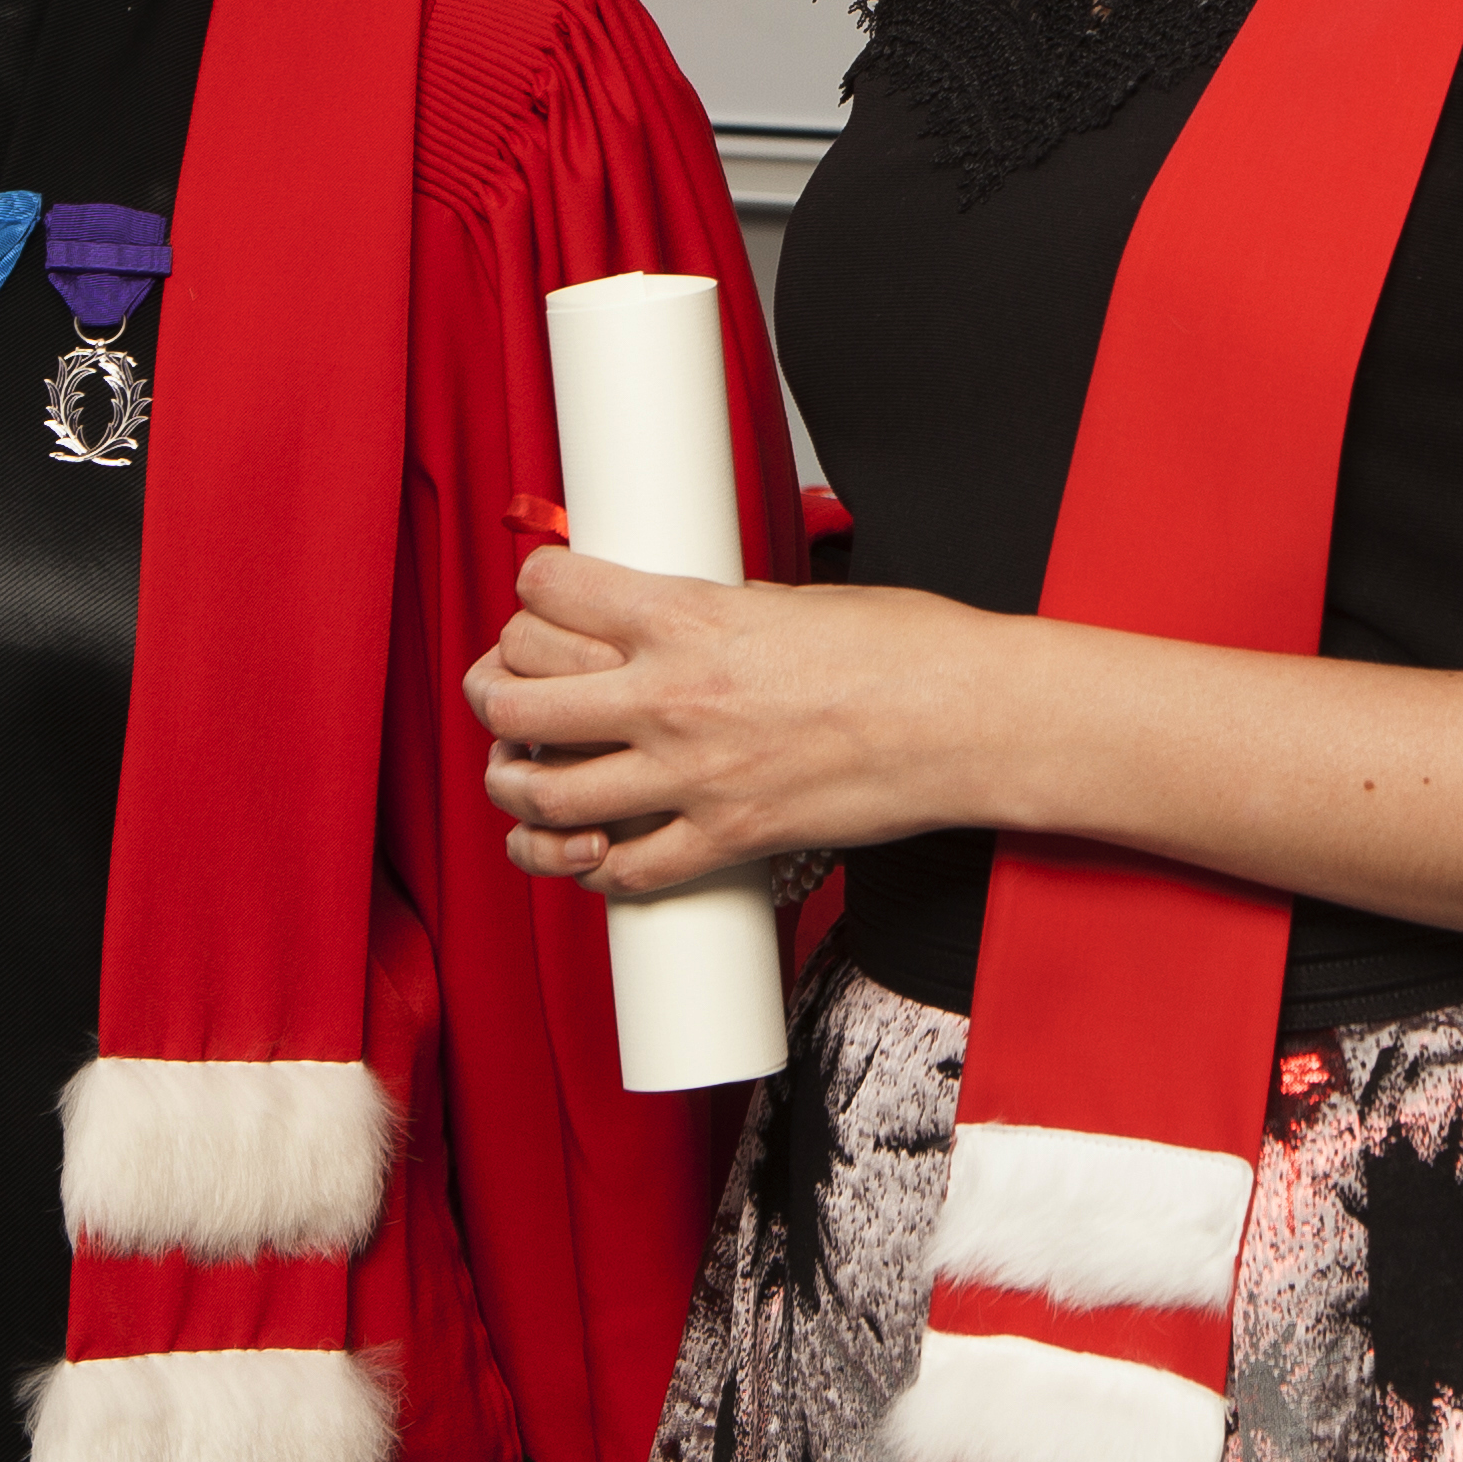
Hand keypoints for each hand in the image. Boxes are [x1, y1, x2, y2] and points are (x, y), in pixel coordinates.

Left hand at [466, 547, 984, 896]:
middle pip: (517, 694)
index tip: (536, 598)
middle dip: (495, 689)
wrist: (968, 720)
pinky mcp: (724, 840)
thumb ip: (713, 614)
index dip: (531, 590)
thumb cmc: (903, 650)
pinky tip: (590, 850)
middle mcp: (671, 695)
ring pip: (544, 792)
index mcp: (686, 616)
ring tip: (521, 775)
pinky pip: (622, 871)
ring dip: (514, 785)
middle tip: (506, 687)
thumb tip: (669, 624)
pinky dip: (591, 868)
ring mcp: (691, 776)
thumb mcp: (789, 598)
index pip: (550, 592)